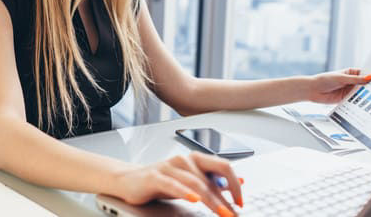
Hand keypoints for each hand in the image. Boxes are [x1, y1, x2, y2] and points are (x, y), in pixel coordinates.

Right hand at [109, 152, 242, 215]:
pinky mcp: (155, 176)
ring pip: (195, 183)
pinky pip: (173, 184)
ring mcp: (169, 166)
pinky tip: (194, 200)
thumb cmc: (162, 181)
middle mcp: (184, 159)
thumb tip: (239, 181)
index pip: (223, 166)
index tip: (240, 202)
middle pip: (210, 178)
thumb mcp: (191, 181)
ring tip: (221, 212)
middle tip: (232, 214)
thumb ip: (213, 181)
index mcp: (195, 158)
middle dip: (224, 199)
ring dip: (211, 200)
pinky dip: (185, 192)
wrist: (130, 181)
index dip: (235, 184)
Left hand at [303, 68, 370, 103]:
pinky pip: (356, 101)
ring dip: (368, 96)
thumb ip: (356, 80)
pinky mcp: (347, 99)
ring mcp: (349, 91)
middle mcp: (352, 82)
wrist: (312, 90)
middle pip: (365, 85)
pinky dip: (361, 103)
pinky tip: (368, 105)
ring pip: (362, 93)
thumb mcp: (341, 78)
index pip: (365, 74)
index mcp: (351, 73)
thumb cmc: (324, 80)